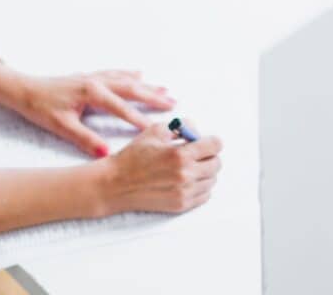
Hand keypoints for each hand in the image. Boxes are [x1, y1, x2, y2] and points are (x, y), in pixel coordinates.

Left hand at [16, 70, 176, 157]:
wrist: (23, 89)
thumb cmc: (40, 107)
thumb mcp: (62, 127)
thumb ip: (85, 140)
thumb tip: (106, 154)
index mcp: (91, 93)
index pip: (121, 108)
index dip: (140, 119)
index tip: (157, 129)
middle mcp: (96, 82)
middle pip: (131, 89)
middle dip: (152, 97)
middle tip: (173, 104)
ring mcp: (93, 77)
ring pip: (126, 80)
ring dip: (146, 86)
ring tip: (165, 91)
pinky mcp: (89, 77)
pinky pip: (116, 74)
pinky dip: (130, 75)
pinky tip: (140, 74)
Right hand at [98, 121, 222, 213]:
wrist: (116, 184)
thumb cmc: (133, 156)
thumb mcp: (155, 131)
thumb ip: (180, 126)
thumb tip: (195, 129)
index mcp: (181, 154)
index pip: (215, 145)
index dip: (211, 141)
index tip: (206, 141)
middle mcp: (186, 175)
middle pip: (216, 163)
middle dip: (209, 156)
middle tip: (197, 154)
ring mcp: (185, 192)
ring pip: (212, 180)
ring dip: (205, 172)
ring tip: (189, 167)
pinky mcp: (181, 205)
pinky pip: (205, 195)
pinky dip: (201, 186)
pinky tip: (187, 180)